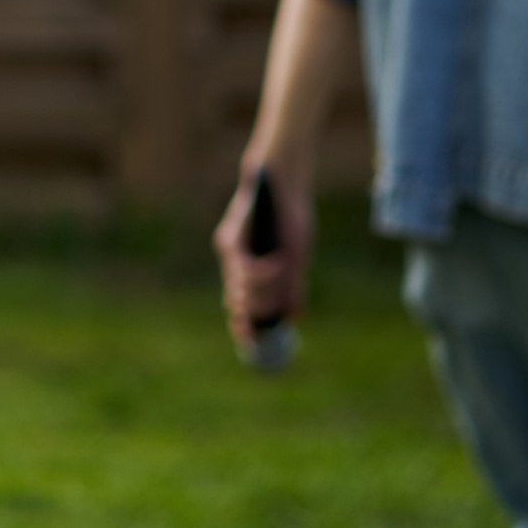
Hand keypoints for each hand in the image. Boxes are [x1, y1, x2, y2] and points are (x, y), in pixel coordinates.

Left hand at [213, 165, 313, 355]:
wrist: (280, 182)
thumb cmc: (290, 218)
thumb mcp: (297, 256)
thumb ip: (293, 286)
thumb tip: (296, 317)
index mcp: (249, 269)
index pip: (244, 305)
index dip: (247, 327)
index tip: (255, 346)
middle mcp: (235, 262)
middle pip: (236, 303)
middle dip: (250, 321)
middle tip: (259, 335)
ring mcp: (231, 252)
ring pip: (241, 289)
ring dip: (263, 295)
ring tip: (281, 287)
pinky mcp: (231, 239)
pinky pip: (245, 267)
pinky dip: (263, 272)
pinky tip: (279, 265)